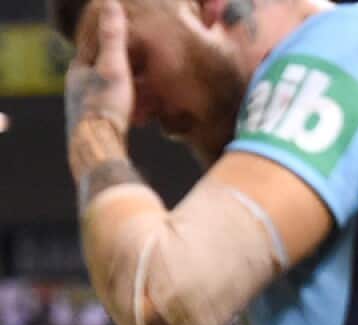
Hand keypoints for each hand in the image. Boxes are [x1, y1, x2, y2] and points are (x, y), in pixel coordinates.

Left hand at [64, 0, 133, 138]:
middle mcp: (78, 90)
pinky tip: (145, 116)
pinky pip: (118, 112)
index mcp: (78, 71)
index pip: (92, 46)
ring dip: (131, 91)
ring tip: (152, 90)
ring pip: (111, 93)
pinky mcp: (98, 127)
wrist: (99, 148)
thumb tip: (110, 2)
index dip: (109, 38)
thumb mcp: (113, 67)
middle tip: (145, 61)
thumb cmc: (105, 106)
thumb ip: (113, 37)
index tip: (125, 30)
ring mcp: (87, 109)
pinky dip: (132, 109)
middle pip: (103, 71)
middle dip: (125, 66)